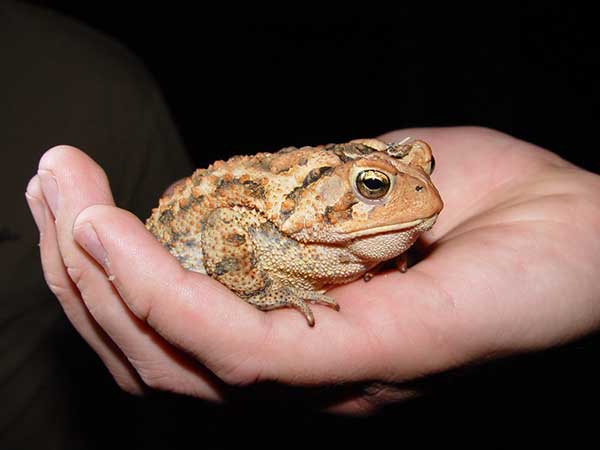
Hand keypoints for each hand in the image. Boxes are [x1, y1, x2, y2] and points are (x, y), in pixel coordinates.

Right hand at [25, 127, 599, 413]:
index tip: (66, 194)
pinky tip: (111, 234)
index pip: (171, 329)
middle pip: (153, 348)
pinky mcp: (357, 368)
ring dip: (99, 275)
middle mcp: (297, 378)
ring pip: (173, 355)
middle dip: (78, 269)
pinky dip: (158, 291)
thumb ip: (289, 206)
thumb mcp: (361, 194)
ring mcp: (323, 383)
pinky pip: (232, 344)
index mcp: (296, 339)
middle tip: (46, 186)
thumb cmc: (484, 207)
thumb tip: (218, 193)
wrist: (588, 230)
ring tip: (61, 199)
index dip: (102, 268)